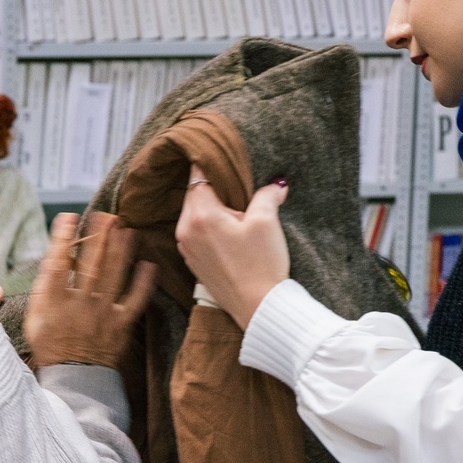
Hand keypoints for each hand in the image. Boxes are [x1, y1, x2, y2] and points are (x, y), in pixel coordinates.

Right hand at [23, 212, 157, 369]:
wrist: (74, 379)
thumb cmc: (51, 345)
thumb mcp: (35, 319)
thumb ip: (43, 291)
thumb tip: (52, 262)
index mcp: (54, 302)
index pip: (57, 264)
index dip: (62, 239)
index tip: (68, 217)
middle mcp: (79, 305)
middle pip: (90, 265)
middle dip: (98, 238)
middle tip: (107, 215)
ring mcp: (102, 314)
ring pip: (113, 277)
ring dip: (121, 251)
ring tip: (127, 230)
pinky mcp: (121, 324)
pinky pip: (135, 301)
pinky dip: (143, 283)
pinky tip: (149, 265)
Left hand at [175, 176, 289, 328]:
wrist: (258, 307)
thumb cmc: (261, 265)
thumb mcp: (267, 222)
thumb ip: (267, 195)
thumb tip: (276, 184)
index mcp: (201, 215)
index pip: (198, 176)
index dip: (209, 163)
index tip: (218, 155)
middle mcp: (186, 230)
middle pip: (193, 194)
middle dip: (212, 185)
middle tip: (233, 180)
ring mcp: (187, 248)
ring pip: (193, 213)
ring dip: (210, 206)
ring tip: (234, 206)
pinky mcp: (193, 261)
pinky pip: (195, 231)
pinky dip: (207, 224)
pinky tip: (228, 228)